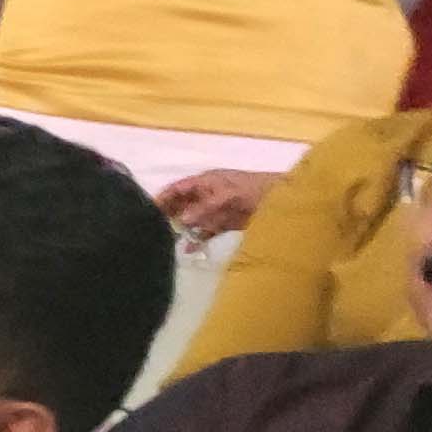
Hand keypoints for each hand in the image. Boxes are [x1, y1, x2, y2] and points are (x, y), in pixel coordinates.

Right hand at [151, 167, 282, 239]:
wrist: (284, 200)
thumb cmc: (254, 189)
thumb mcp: (227, 195)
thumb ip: (204, 208)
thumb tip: (182, 221)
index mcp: (205, 182)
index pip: (177, 188)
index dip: (162, 197)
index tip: (147, 210)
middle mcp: (206, 195)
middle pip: (182, 205)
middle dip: (169, 215)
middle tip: (153, 230)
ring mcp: (215, 210)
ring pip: (192, 220)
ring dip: (182, 230)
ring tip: (166, 241)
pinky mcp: (225, 224)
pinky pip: (206, 232)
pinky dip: (198, 240)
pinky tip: (188, 249)